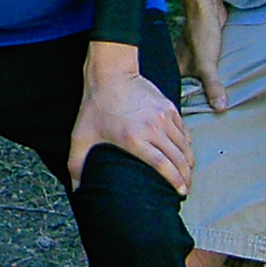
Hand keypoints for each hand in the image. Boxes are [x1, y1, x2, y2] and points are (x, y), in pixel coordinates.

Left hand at [68, 46, 191, 192]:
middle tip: (186, 188)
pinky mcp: (169, 108)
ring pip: (185, 145)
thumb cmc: (95, 106)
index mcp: (134, 139)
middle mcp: (153, 128)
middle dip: (186, 176)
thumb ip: (77, 164)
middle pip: (179, 158)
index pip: (163, 165)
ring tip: (187, 174)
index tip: (181, 192)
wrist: (111, 73)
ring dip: (189, 162)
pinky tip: (184, 153)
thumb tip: (77, 190)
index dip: (175, 181)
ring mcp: (164, 117)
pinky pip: (184, 131)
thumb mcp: (80, 136)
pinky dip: (187, 145)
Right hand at [177, 0, 228, 111]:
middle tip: (216, 114)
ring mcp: (194, 57)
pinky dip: (218, 73)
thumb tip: (220, 109)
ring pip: (202, 76)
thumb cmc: (201, 33)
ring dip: (211, 85)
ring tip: (223, 101)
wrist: (207, 6)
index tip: (202, 120)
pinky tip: (227, 79)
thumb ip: (212, 86)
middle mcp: (183, 65)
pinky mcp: (206, 50)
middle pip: (193, 87)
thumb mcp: (206, 64)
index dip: (190, 106)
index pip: (182, 94)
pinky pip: (211, 67)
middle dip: (202, 98)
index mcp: (177, 70)